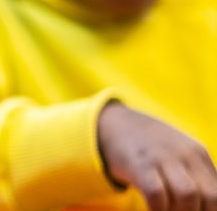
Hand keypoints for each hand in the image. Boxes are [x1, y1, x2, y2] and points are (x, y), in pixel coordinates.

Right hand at [99, 102, 216, 210]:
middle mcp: (185, 155)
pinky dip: (158, 209)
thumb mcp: (180, 154)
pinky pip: (156, 194)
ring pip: (187, 195)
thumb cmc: (151, 148)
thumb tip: (207, 202)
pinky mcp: (139, 165)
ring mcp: (162, 158)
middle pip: (209, 195)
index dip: (211, 209)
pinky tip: (153, 209)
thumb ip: (197, 174)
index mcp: (199, 155)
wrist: (117, 123)